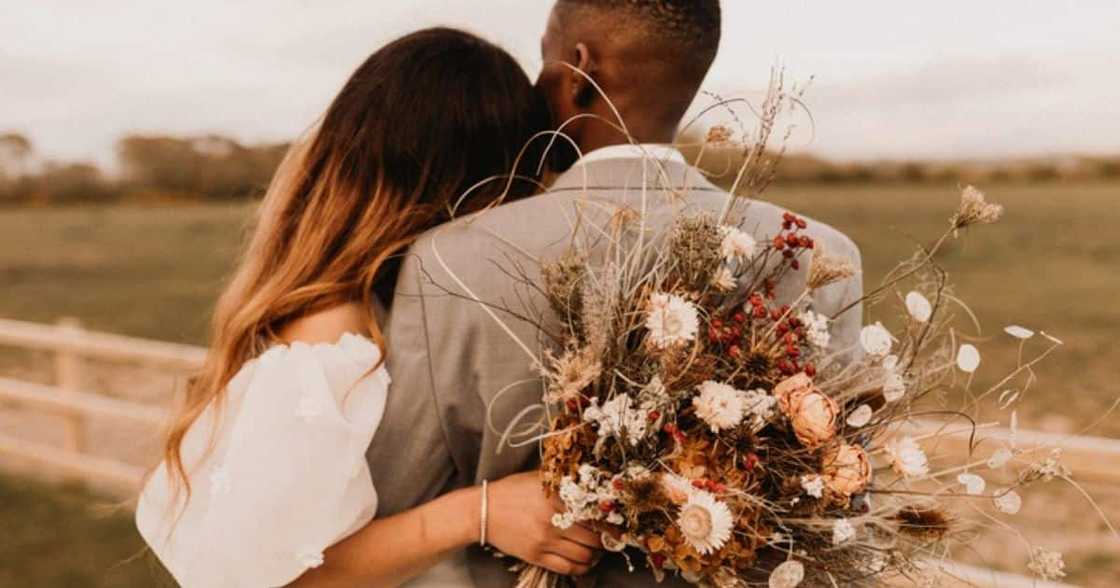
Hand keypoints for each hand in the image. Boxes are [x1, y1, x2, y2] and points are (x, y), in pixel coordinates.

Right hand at [485, 471, 602, 575]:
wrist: (483, 510)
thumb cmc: (513, 491)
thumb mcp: (540, 479)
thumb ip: (565, 484)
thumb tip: (594, 489)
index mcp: (557, 497)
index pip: (595, 514)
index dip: (612, 523)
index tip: (620, 526)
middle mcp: (553, 520)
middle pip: (594, 537)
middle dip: (607, 541)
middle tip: (611, 539)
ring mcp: (544, 540)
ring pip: (584, 555)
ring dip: (597, 555)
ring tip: (599, 550)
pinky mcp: (536, 556)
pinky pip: (568, 567)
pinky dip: (582, 567)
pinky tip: (585, 561)